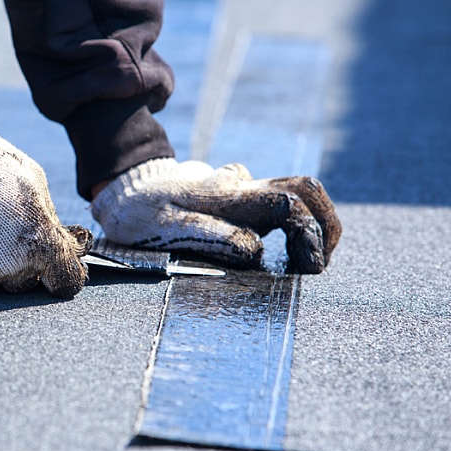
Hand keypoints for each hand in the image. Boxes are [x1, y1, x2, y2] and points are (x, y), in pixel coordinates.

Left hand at [91, 158, 341, 272]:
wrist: (124, 187)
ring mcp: (242, 186)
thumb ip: (210, 236)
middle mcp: (241, 185)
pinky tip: (288, 250)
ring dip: (313, 222)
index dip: (309, 233)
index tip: (309, 266)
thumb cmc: (140, 215)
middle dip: (326, 223)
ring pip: (295, 192)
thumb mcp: (164, 228)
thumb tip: (255, 250)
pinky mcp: (239, 193)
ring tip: (309, 260)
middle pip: (306, 188)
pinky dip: (294, 224)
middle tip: (321, 263)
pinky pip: (278, 202)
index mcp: (227, 195)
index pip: (287, 203)